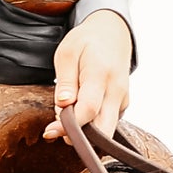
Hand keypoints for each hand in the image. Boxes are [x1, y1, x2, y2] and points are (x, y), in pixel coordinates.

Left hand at [55, 9, 134, 140]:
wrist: (112, 34)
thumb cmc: (86, 42)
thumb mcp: (67, 53)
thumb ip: (66, 81)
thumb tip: (63, 104)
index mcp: (101, 73)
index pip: (88, 109)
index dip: (69, 125)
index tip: (50, 131)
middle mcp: (116, 90)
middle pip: (104, 129)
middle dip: (80, 138)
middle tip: (57, 131)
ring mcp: (123, 99)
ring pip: (106, 129)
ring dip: (85, 131)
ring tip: (67, 116)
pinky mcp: (123, 105)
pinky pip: (107, 123)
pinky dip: (92, 124)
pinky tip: (79, 111)